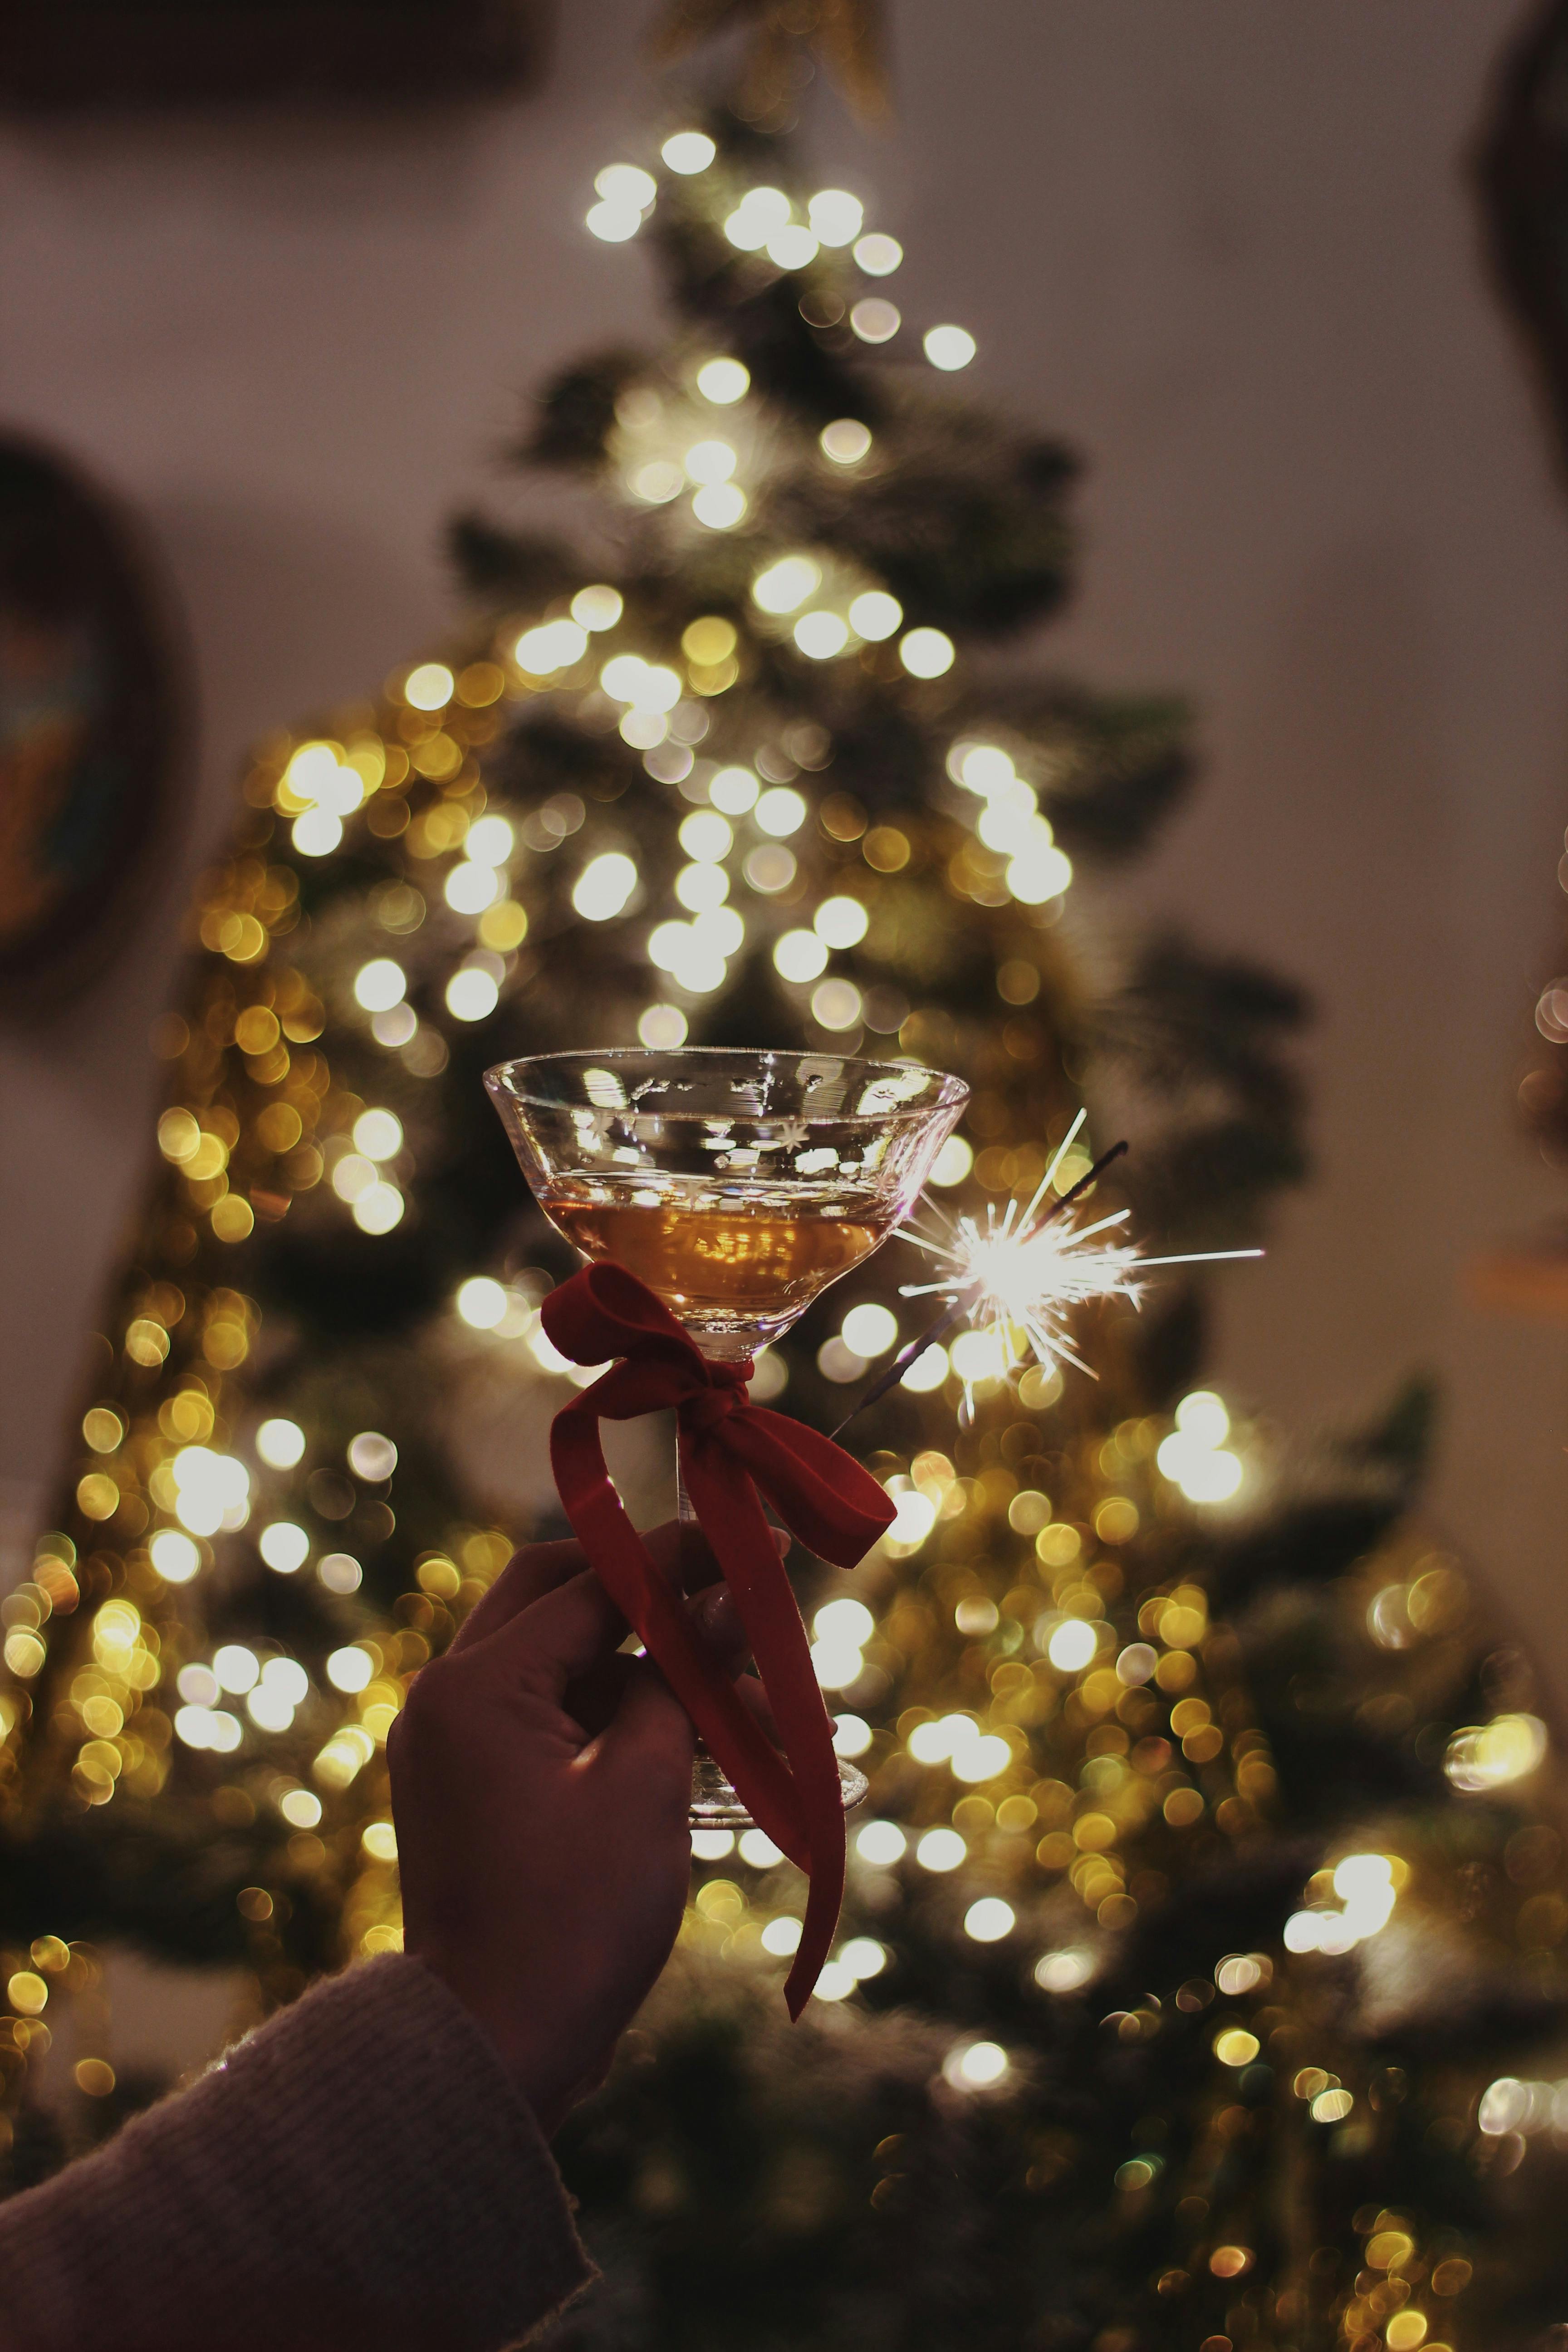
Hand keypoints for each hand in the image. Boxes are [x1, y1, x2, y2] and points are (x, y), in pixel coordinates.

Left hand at [389, 1523, 740, 2134]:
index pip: (593, 1583)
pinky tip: (700, 1734)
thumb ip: (682, 1679)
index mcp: (477, 1685)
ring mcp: (453, 1746)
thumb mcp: (645, 1784)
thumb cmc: (572, 1920)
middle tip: (736, 1594)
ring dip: (650, 1666)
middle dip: (655, 1595)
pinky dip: (620, 1715)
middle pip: (561, 1599)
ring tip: (752, 1695)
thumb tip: (724, 1601)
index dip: (683, 1557)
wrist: (493, 2052)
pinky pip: (552, 1718)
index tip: (756, 1538)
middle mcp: (447, 1699)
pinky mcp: (473, 1789)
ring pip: (563, 1662)